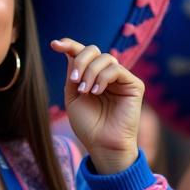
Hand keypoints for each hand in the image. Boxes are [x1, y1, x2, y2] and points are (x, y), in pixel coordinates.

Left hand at [51, 37, 141, 173]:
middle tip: (74, 81)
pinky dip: (103, 78)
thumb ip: (73, 73)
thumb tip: (71, 52)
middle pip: (93, 50)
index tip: (54, 45)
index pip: (82, 53)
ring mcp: (121, 79)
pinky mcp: (134, 85)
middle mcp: (106, 74)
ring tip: (85, 91)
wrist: (101, 144)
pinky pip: (117, 69)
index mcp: (91, 75)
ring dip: (90, 72)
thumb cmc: (87, 124)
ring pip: (105, 58)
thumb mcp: (72, 95)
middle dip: (80, 60)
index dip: (69, 45)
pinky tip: (96, 92)